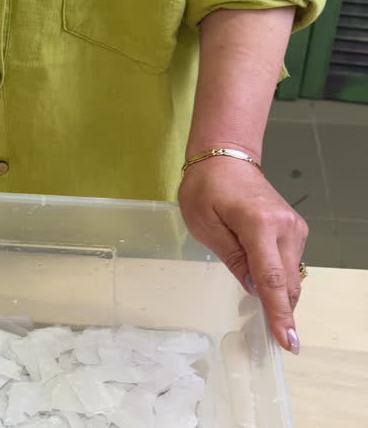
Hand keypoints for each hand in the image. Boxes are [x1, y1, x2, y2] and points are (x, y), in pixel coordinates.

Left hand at [178, 155, 307, 354]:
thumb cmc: (206, 189)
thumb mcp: (205, 226)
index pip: (272, 279)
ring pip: (291, 275)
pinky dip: (278, 278)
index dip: (279, 313)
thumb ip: (231, 258)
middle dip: (280, 310)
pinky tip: (260, 281)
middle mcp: (285, 227)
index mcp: (259, 225)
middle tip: (269, 337)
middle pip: (287, 282)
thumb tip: (252, 288)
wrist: (226, 158)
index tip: (287, 340)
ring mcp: (294, 227)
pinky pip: (289, 263)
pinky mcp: (294, 228)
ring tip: (256, 305)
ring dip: (277, 294)